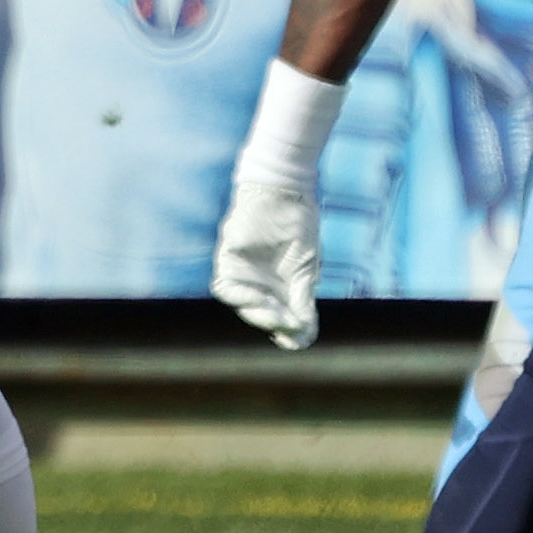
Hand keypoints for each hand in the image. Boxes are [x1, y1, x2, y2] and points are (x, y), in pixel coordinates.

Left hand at [211, 176, 320, 350]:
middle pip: (263, 316)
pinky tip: (260, 298)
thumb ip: (303, 299)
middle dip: (276, 324)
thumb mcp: (305, 268)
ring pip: (245, 307)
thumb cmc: (299, 224)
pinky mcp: (227, 262)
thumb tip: (303, 331)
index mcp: (282, 286)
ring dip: (261, 315)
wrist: (284, 191)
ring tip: (278, 315)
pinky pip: (227, 289)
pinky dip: (243, 298)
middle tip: (290, 326)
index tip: (299, 341)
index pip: (282, 318)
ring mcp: (243, 274)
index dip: (289, 334)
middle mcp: (261, 283)